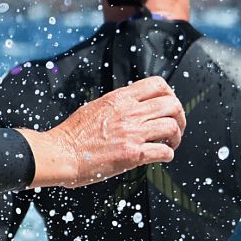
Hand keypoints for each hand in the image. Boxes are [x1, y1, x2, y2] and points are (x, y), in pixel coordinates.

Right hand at [21, 76, 184, 187]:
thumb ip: (116, 106)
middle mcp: (129, 112)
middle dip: (180, 117)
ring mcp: (132, 133)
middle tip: (176, 127)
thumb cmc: (72, 135)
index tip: (169, 105)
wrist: (61, 153)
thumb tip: (128, 107)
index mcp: (120, 98)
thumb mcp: (95, 107)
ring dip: (176, 137)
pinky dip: (168, 155)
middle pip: (171, 104)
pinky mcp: (133, 154)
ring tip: (171, 143)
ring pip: (172, 127)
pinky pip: (164, 152)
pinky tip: (163, 156)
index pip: (158, 85)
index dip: (170, 94)